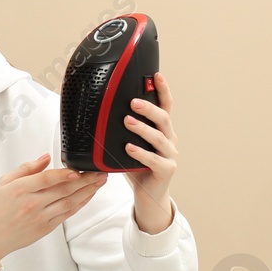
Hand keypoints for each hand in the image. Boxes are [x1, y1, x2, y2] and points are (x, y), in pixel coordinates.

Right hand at [0, 153, 107, 266]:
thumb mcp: (4, 182)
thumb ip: (26, 169)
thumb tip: (45, 158)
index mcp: (20, 189)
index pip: (47, 179)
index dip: (64, 174)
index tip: (79, 169)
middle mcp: (32, 204)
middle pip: (64, 190)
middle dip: (85, 180)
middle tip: (99, 172)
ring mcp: (41, 217)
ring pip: (69, 202)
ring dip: (87, 191)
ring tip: (100, 182)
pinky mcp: (46, 228)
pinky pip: (67, 214)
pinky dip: (80, 204)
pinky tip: (88, 196)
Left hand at [124, 71, 177, 232]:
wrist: (148, 195)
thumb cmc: (137, 166)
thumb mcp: (131, 143)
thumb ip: (123, 129)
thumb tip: (100, 110)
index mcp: (163, 130)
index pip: (166, 105)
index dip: (162, 90)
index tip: (156, 75)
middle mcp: (169, 139)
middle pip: (163, 118)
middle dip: (149, 108)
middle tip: (133, 102)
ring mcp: (170, 155)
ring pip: (159, 138)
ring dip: (142, 128)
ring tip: (127, 121)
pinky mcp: (167, 170)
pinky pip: (154, 160)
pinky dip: (141, 153)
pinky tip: (128, 147)